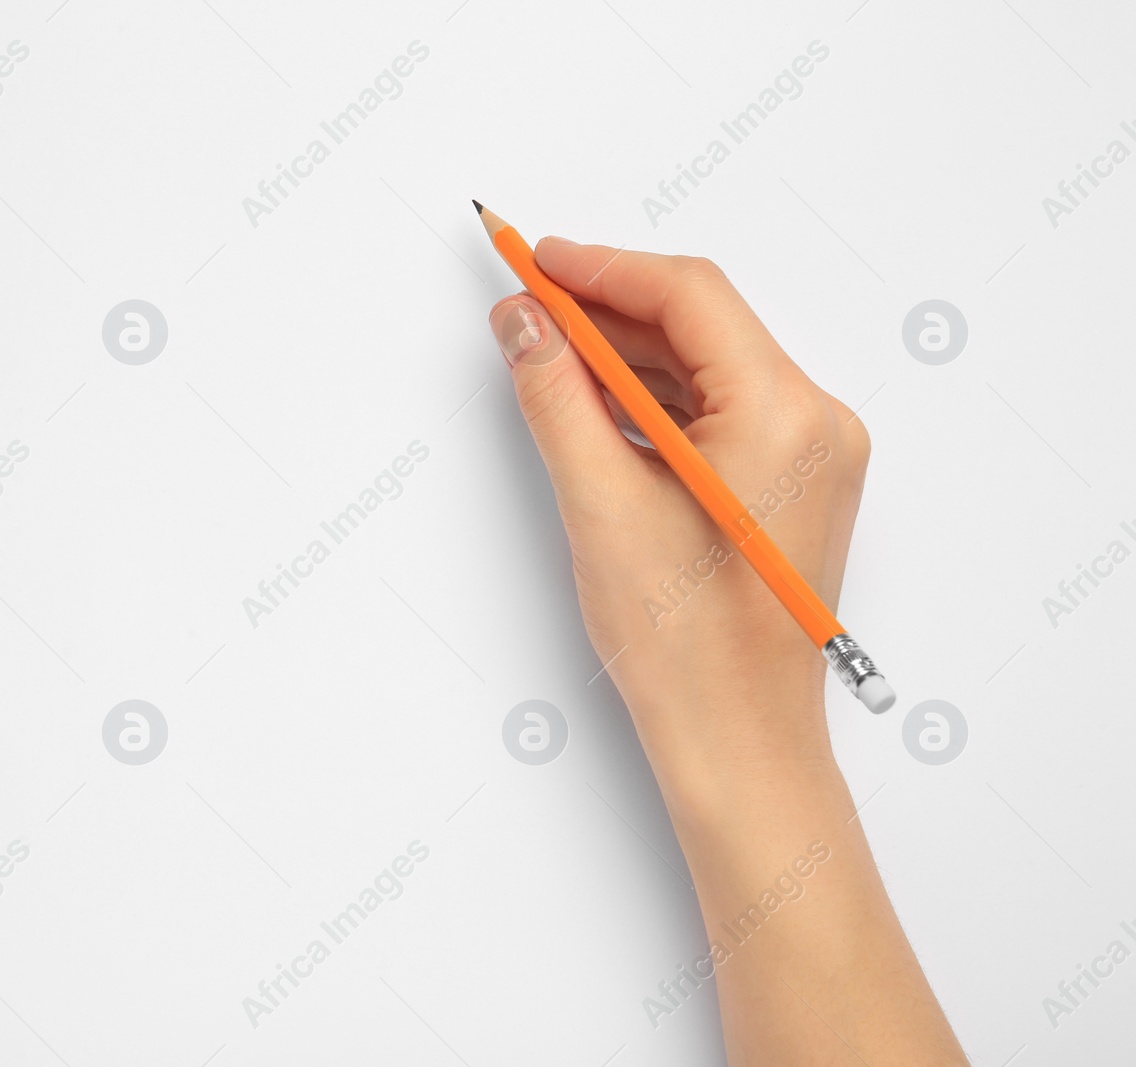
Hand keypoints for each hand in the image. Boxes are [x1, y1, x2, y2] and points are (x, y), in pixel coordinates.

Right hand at [488, 239, 871, 795]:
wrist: (738, 742)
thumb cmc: (685, 646)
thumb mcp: (600, 503)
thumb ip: (556, 394)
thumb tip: (524, 320)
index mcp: (786, 416)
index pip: (689, 296)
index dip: (601, 268)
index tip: (534, 258)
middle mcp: (817, 422)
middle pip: (703, 325)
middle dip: (609, 310)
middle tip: (527, 303)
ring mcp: (813, 454)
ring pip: (709, 368)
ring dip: (628, 356)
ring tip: (547, 352)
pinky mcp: (792, 482)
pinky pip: (721, 411)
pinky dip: (657, 400)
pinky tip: (596, 403)